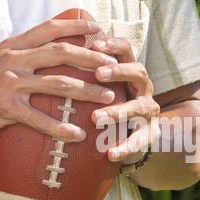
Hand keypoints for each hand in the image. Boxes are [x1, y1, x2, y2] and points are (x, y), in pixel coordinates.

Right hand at [0, 14, 120, 136]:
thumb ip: (18, 52)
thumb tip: (42, 47)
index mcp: (12, 46)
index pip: (49, 28)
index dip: (75, 26)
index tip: (98, 28)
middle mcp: (13, 60)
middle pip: (61, 53)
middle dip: (91, 58)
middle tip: (113, 65)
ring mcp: (9, 83)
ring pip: (57, 84)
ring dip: (86, 92)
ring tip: (107, 99)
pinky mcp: (5, 107)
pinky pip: (39, 118)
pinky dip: (60, 128)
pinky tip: (77, 135)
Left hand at [87, 33, 161, 165]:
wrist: (131, 134)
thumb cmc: (107, 103)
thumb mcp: (98, 86)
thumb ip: (82, 72)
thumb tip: (48, 55)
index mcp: (130, 71)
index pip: (126, 50)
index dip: (113, 45)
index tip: (94, 44)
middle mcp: (143, 87)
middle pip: (139, 72)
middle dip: (119, 72)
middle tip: (98, 75)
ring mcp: (150, 109)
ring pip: (140, 107)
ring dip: (118, 111)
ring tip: (96, 118)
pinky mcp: (152, 132)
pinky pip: (142, 139)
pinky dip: (126, 146)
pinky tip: (111, 154)